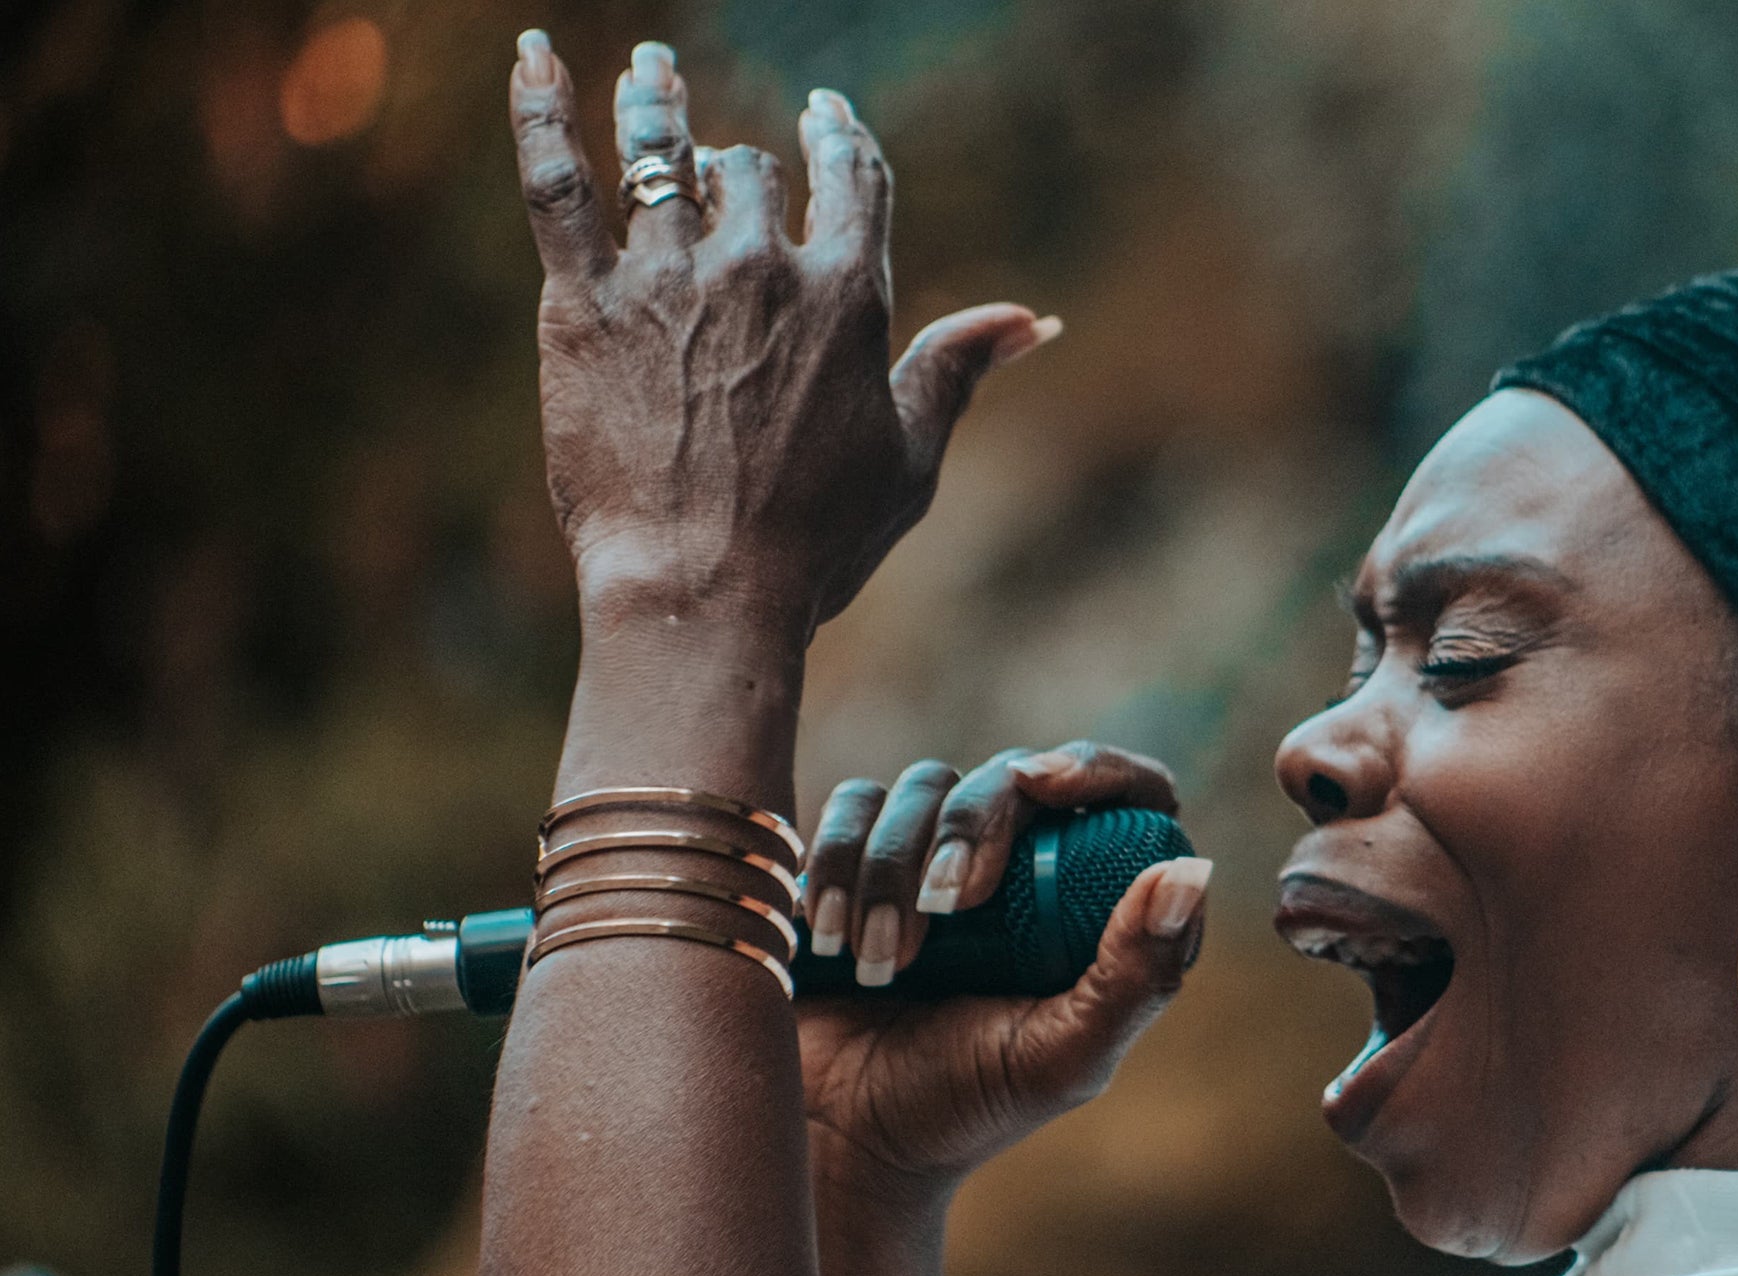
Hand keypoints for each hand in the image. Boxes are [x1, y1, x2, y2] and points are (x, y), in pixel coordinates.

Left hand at [506, 32, 1055, 631]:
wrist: (702, 589)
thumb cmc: (816, 545)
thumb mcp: (908, 459)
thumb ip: (956, 370)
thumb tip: (1033, 320)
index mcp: (848, 298)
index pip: (851, 182)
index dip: (840, 138)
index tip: (826, 112)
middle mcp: (762, 267)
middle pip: (751, 174)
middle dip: (740, 160)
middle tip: (715, 156)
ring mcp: (668, 278)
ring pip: (660, 157)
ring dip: (656, 103)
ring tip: (648, 72)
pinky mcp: (582, 303)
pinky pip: (556, 183)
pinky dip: (541, 109)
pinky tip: (534, 54)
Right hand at [795, 743, 1207, 1275]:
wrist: (844, 1139)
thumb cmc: (967, 1106)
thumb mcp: (1064, 1056)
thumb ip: (1136, 977)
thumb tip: (1188, 871)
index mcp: (1092, 903)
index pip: (1126, 794)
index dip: (1095, 767)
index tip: (1042, 784)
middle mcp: (1022, 864)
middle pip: (1013, 777)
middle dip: (974, 826)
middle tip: (948, 908)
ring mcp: (938, 855)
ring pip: (925, 787)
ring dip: (895, 866)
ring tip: (883, 963)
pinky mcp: (858, 857)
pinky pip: (852, 805)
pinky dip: (838, 858)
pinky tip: (829, 937)